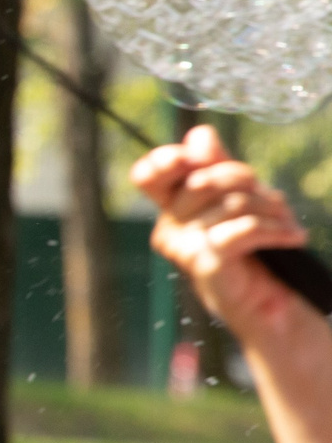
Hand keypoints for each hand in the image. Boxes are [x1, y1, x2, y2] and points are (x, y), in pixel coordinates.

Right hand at [132, 125, 312, 343]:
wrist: (273, 306)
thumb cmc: (256, 253)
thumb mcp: (239, 200)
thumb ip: (216, 167)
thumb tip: (199, 136)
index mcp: (172, 210)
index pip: (150, 175)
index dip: (169, 159)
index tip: (192, 158)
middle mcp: (170, 229)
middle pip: (205, 179)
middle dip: (249, 182)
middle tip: (272, 201)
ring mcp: (185, 249)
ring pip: (231, 203)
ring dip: (273, 211)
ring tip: (287, 226)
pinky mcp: (206, 264)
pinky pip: (242, 229)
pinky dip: (276, 230)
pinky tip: (292, 238)